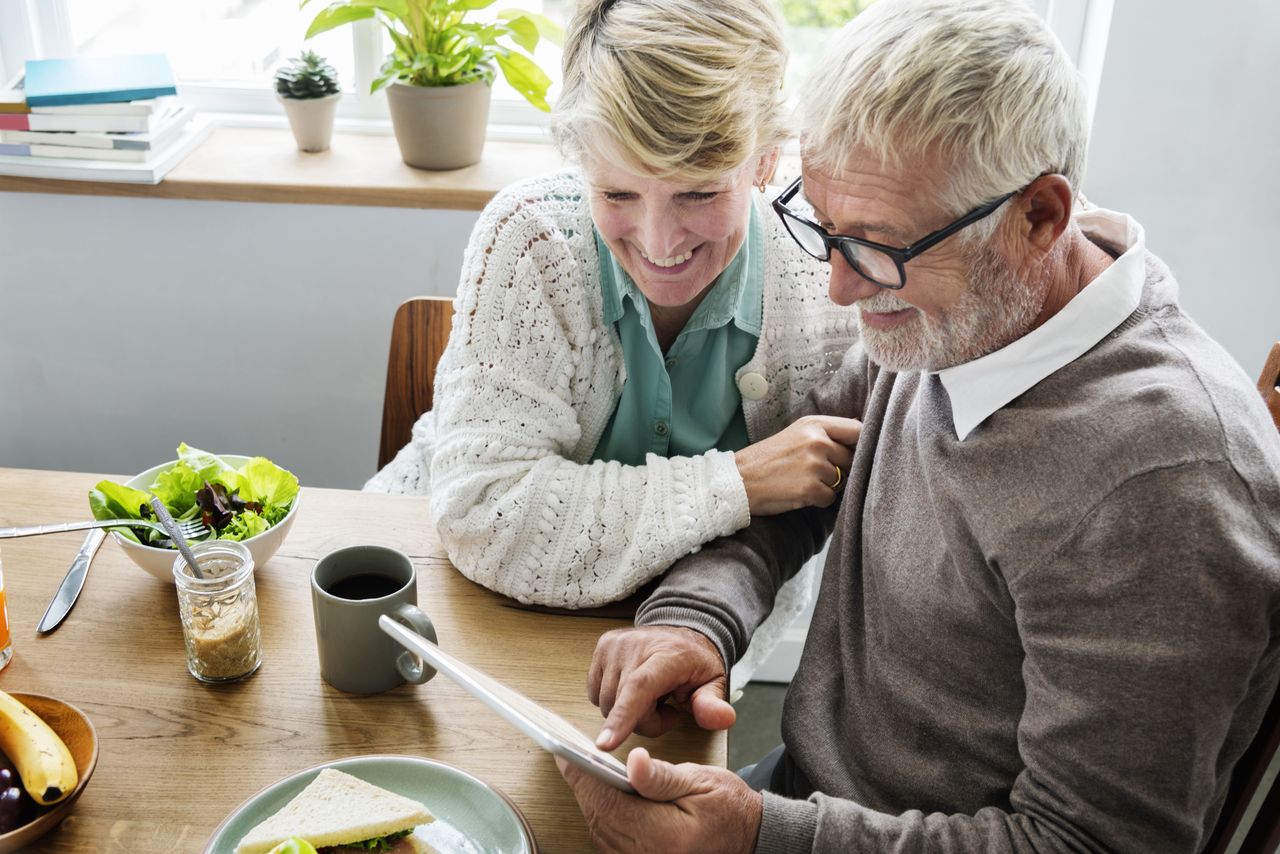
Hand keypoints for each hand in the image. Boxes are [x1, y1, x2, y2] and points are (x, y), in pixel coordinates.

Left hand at [558, 748, 762, 853]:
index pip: (607, 803)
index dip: (583, 775)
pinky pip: (610, 841)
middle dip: (583, 785)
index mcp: (663, 836)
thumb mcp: (700, 782)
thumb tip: (633, 762)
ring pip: (600, 830)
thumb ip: (661, 776)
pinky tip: (604, 796)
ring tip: (582, 771)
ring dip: (591, 800)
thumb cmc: (729, 810)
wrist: (749, 839)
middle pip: (599, 817)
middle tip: (569, 756)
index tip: (566, 753)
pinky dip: (604, 816)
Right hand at [589, 626, 732, 749]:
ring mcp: (614, 645)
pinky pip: (596, 694)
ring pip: (606, 703)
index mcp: (667, 654)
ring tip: (652, 697)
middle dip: (644, 721)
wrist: (682, 632)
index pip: (639, 687)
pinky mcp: (601, 648)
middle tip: (667, 709)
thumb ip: (713, 704)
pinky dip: (614, 701)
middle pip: (623, 704)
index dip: (622, 718)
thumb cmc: (695, 662)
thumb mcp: (714, 683)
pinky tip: (634, 690)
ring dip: (627, 713)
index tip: (605, 745)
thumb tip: (723, 719)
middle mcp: (635, 645)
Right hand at [734, 415, 860, 515]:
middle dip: (840, 469)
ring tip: (800, 481)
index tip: (859, 452)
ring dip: (826, 485)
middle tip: (814, 472)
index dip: (862, 443)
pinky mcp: (810, 488)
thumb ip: (826, 434)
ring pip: (841, 480)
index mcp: (814, 424)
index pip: (857, 430)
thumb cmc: (767, 458)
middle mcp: (817, 441)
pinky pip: (830, 498)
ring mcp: (814, 465)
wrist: (738, 480)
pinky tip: (798, 493)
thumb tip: (861, 435)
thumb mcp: (796, 434)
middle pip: (851, 459)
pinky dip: (817, 500)